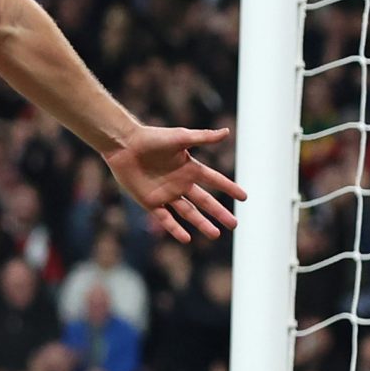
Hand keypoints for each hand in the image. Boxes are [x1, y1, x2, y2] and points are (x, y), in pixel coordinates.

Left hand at [103, 125, 245, 242]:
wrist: (124, 145)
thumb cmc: (152, 138)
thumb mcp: (181, 138)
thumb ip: (203, 137)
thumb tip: (227, 132)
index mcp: (189, 168)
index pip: (215, 180)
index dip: (229, 188)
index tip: (245, 198)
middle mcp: (180, 183)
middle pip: (205, 201)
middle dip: (219, 213)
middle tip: (234, 225)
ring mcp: (166, 194)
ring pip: (188, 213)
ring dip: (202, 223)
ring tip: (216, 235)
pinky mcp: (150, 202)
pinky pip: (165, 218)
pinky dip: (175, 229)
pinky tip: (186, 238)